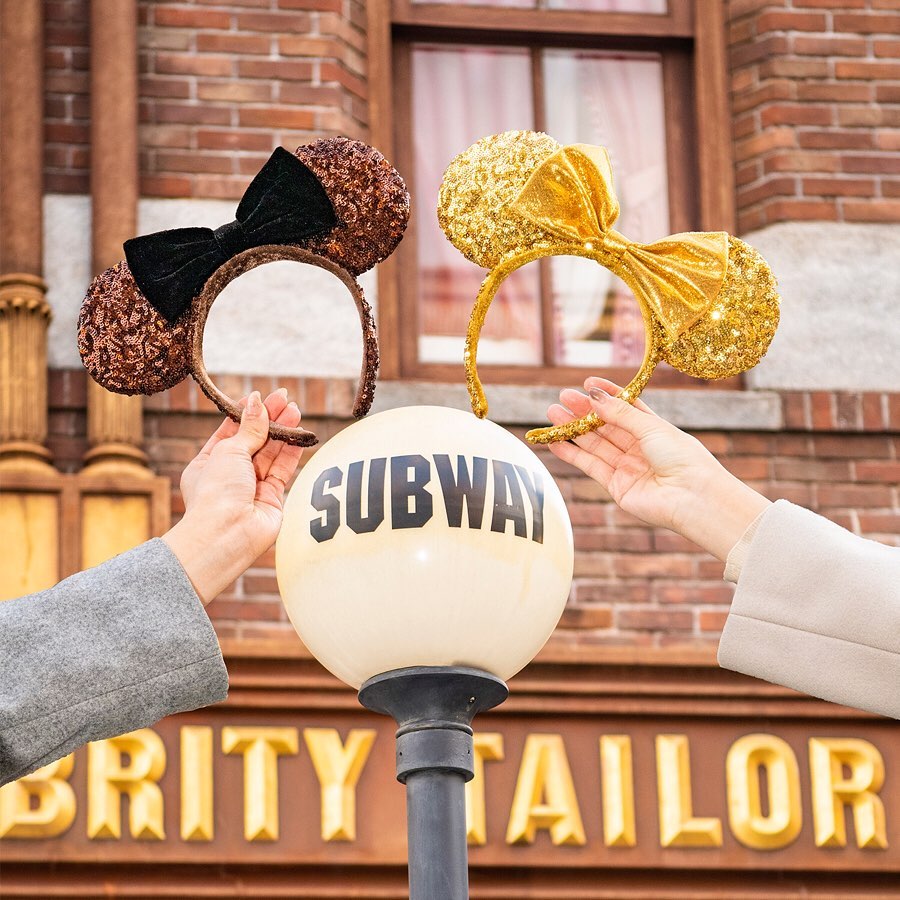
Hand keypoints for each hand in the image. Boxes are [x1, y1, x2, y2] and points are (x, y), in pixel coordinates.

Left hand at [163, 389, 303, 603]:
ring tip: (296, 411)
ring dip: (283, 432)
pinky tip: (299, 435)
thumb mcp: (229, 450)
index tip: (262, 397)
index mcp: (208, 463)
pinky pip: (283, 470)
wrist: (227, 533)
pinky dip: (291, 452)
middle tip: (286, 399)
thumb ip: (250, 428)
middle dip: (269, 420)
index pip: (230, 431)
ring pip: (271, 454)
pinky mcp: (272, 498)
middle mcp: (230, 475)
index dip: (246, 413)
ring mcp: (252, 487)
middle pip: (253, 440)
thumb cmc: (217, 492)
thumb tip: (257, 402)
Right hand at [547, 377, 769, 561]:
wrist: (692, 498)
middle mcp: (640, 448)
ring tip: (552, 414)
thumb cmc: (682, 458)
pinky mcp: (617, 486)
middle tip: (562, 397)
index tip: (588, 383)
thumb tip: (594, 395)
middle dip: (583, 411)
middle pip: (606, 425)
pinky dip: (572, 453)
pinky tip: (556, 441)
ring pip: (595, 444)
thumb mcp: (650, 427)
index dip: (608, 395)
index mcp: (655, 430)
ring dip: (573, 430)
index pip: (627, 407)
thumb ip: (619, 413)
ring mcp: (628, 467)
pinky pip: (590, 466)